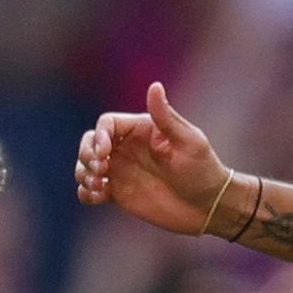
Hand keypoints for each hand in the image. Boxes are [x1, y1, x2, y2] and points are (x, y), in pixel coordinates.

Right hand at [75, 80, 235, 237]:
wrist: (210, 206)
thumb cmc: (204, 170)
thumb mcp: (189, 142)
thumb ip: (166, 117)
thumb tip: (155, 85)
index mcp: (142, 129)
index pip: (107, 124)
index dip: (99, 136)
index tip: (105, 154)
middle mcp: (128, 147)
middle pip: (90, 142)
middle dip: (86, 154)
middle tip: (100, 170)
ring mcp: (121, 170)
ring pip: (85, 165)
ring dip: (83, 173)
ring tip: (98, 186)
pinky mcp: (119, 193)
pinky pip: (90, 189)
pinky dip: (86, 192)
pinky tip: (98, 197)